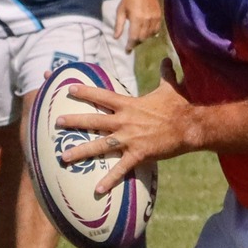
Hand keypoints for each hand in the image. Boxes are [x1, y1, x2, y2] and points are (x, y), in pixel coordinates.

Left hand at [58, 59, 193, 195]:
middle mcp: (125, 121)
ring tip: (64, 157)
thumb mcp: (170, 88)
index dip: (85, 92)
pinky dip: (109, 180)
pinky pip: (121, 169)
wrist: (191, 127)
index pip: (102, 96)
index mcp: (129, 105)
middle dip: (74, 121)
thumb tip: (167, 59)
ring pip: (100, 145)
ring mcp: (130, 139)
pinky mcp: (138, 154)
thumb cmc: (179, 107)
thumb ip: (164, 73)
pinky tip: (97, 189)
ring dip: (81, 151)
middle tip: (57, 122)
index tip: (68, 89)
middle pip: (94, 120)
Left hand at [115, 0, 162, 50]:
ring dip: (143, 39)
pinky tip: (146, 33)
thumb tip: (116, 38)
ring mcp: (155, 18)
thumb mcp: (121, 10)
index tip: (127, 51)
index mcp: (136, 19)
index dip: (130, 46)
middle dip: (136, 43)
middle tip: (130, 44)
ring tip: (137, 38)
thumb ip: (119, 25)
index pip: (134, 38)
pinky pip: (156, 30)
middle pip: (142, 38)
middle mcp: (147, 20)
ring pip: (150, 35)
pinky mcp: (159, 16)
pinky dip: (151, 34)